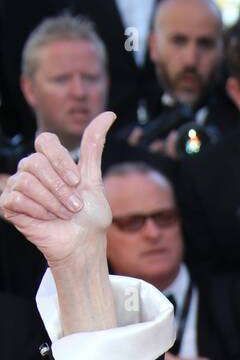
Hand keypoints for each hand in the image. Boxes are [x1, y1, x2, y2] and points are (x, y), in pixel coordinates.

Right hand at [0, 111, 114, 267]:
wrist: (82, 245)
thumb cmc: (89, 217)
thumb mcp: (95, 179)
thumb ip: (94, 146)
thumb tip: (109, 114)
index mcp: (51, 161)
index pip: (46, 141)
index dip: (61, 161)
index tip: (77, 182)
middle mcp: (32, 170)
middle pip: (35, 162)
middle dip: (60, 188)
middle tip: (74, 207)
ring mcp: (19, 186)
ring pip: (26, 180)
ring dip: (51, 202)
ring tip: (63, 215)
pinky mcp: (9, 204)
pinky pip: (15, 198)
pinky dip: (37, 211)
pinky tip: (47, 220)